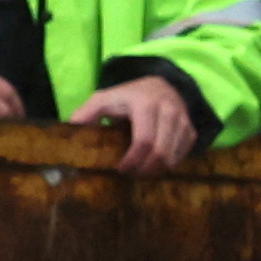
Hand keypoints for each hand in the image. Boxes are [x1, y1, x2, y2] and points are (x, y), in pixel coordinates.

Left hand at [80, 74, 202, 170]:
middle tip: (130, 175)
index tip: (121, 169)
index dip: (133, 160)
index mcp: (146, 104)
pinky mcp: (191, 130)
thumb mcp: (105, 98)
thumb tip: (70, 127)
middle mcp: (169, 111)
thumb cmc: (128, 96)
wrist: (160, 85)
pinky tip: (155, 164)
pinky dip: (169, 164)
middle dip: (144, 169)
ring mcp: (183, 121)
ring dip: (156, 170)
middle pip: (160, 153)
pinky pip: (183, 155)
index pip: (144, 141)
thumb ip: (87, 111)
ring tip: (140, 171)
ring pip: (173, 157)